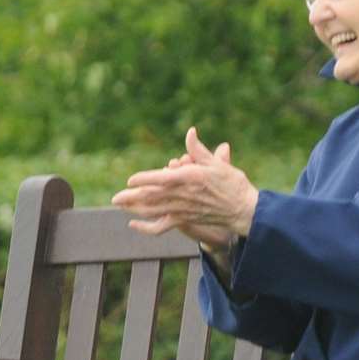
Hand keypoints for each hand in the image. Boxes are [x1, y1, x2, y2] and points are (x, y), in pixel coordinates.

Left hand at [112, 127, 259, 247]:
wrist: (243, 209)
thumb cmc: (232, 183)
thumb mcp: (216, 163)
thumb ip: (198, 149)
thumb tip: (190, 131)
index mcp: (190, 178)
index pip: (163, 179)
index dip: (145, 180)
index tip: (130, 180)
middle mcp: (184, 195)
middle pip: (153, 197)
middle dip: (132, 198)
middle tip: (115, 198)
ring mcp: (183, 209)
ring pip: (154, 211)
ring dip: (135, 209)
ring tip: (120, 206)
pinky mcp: (185, 219)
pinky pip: (162, 227)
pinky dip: (146, 228)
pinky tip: (133, 225)